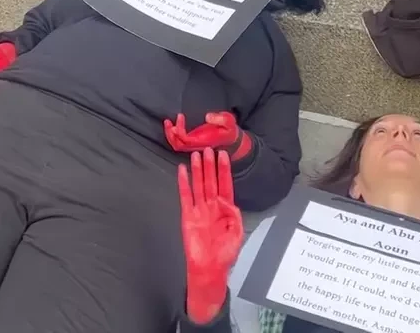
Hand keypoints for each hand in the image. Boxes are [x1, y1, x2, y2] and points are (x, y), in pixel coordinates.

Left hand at [164, 112, 252, 160]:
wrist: (232, 141)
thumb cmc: (229, 131)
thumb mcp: (229, 122)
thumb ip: (220, 119)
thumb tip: (207, 117)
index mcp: (203, 141)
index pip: (186, 140)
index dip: (180, 130)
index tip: (180, 116)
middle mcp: (196, 145)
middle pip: (178, 145)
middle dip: (170, 134)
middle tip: (168, 121)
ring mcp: (194, 144)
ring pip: (177, 144)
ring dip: (170, 135)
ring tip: (167, 122)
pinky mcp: (193, 142)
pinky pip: (180, 141)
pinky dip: (173, 134)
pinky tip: (172, 126)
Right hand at [179, 149, 242, 324]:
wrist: (210, 270)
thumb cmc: (225, 254)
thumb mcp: (237, 233)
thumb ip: (234, 214)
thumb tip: (226, 200)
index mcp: (225, 209)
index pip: (225, 184)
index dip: (224, 170)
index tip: (223, 154)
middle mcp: (212, 206)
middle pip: (211, 181)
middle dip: (210, 165)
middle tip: (208, 148)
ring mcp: (199, 209)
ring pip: (198, 185)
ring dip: (197, 170)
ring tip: (196, 154)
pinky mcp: (187, 215)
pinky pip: (185, 196)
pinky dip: (183, 183)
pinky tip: (181, 171)